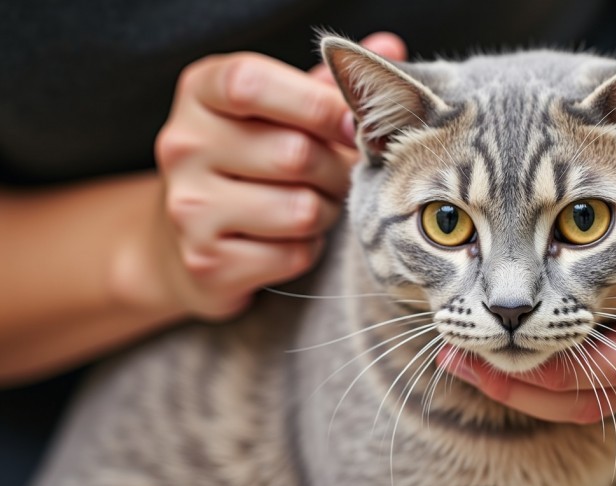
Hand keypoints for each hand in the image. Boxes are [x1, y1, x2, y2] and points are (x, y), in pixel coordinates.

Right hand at [140, 33, 406, 318]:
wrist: (182, 239)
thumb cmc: (248, 160)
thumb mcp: (275, 110)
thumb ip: (324, 84)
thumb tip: (388, 47)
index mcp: (201, 92)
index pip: (252, 85)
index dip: (318, 105)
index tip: (354, 124)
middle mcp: (184, 145)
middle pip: (295, 154)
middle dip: (337, 170)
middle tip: (340, 175)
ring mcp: (189, 207)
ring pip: (301, 210)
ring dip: (326, 212)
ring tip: (315, 205)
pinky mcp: (207, 262)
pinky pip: (292, 255)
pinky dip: (307, 250)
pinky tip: (290, 239)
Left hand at [436, 113, 615, 423]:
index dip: (556, 364)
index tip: (490, 340)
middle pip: (601, 394)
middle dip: (525, 384)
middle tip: (457, 354)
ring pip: (593, 401)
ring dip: (524, 388)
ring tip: (462, 357)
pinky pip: (595, 388)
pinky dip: (543, 379)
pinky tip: (492, 352)